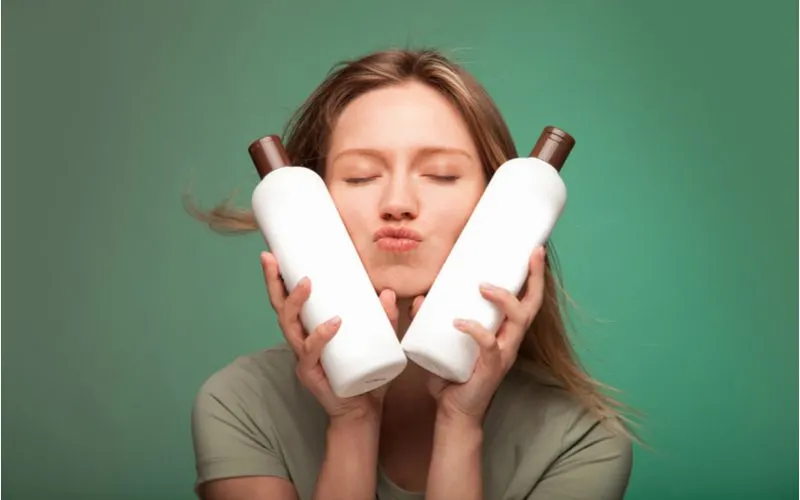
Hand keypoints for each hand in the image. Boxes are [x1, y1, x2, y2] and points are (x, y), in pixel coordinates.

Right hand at [260, 251, 399, 422]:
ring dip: (296, 303)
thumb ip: (384, 318)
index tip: (274, 253)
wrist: (362, 411)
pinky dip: (321, 336)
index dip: (277, 279)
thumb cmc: (364, 374)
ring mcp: (303, 358)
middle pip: (279, 309)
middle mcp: (300, 341)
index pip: (287, 301)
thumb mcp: (379, 340)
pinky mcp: (311, 374)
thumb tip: (388, 292)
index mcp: (308, 329)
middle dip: (273, 283)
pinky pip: (311, 353)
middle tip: (272, 259)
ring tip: (307, 283)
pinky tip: (333, 323)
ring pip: (289, 327)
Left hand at [424, 246, 547, 424]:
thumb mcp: (442, 341)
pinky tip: (458, 323)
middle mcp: (510, 340)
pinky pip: (489, 345)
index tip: (534, 250)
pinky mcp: (491, 369)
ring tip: (484, 286)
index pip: (526, 299)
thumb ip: (429, 319)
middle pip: (532, 306)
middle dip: (535, 279)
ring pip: (517, 322)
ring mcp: (503, 354)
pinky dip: (475, 331)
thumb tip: (418, 297)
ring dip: (503, 300)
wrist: (454, 412)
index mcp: (505, 331)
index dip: (534, 276)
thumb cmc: (452, 375)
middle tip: (531, 255)